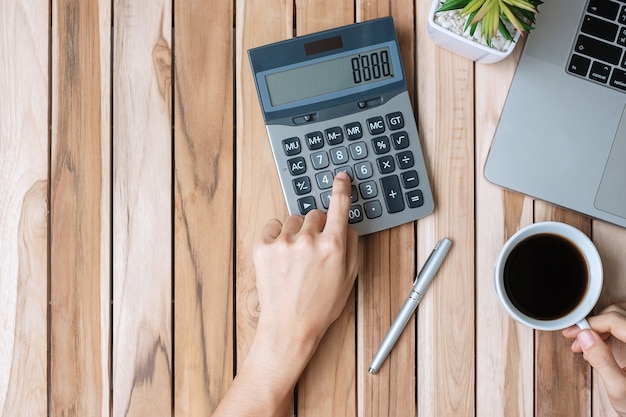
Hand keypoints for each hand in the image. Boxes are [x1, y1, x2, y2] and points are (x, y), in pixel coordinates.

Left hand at [212, 172, 357, 416]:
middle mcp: (308, 241)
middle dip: (317, 227)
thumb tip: (346, 224)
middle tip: (314, 248)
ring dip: (296, 232)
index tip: (341, 177)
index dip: (341, 189)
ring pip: (293, 220)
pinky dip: (277, 236)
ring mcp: (283, 243)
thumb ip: (351, 245)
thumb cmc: (320, 305)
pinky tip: (281, 255)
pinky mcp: (262, 247)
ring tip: (295, 257)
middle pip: (315, 214)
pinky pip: (273, 226)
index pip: (339, 206)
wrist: (289, 326)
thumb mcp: (349, 277)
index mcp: (333, 246)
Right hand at [563, 303, 625, 415]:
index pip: (614, 320)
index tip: (573, 333)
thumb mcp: (618, 388)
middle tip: (576, 339)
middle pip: (616, 314)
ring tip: (585, 343)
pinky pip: (620, 326)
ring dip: (598, 327)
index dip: (590, 324)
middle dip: (593, 325)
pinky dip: (605, 331)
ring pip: (618, 317)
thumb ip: (602, 361)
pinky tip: (596, 344)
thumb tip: (585, 336)